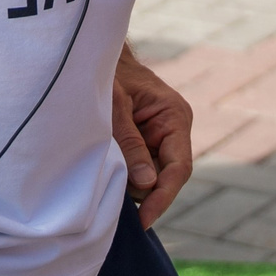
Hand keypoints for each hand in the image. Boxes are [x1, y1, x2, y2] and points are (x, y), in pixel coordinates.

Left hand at [112, 47, 194, 227]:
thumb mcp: (115, 108)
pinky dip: (126, 175)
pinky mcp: (145, 142)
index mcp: (175, 117)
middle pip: (166, 177)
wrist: (97, 56)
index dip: (162, 197)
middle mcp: (173, 130)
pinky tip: (109, 173)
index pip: (178, 168)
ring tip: (105, 175)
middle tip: (113, 197)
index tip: (144, 220)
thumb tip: (147, 184)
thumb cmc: (108, 75)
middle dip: (144, 192)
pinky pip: (140, 169)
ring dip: (131, 183)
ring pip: (152, 177)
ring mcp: (161, 137)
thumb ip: (131, 144)